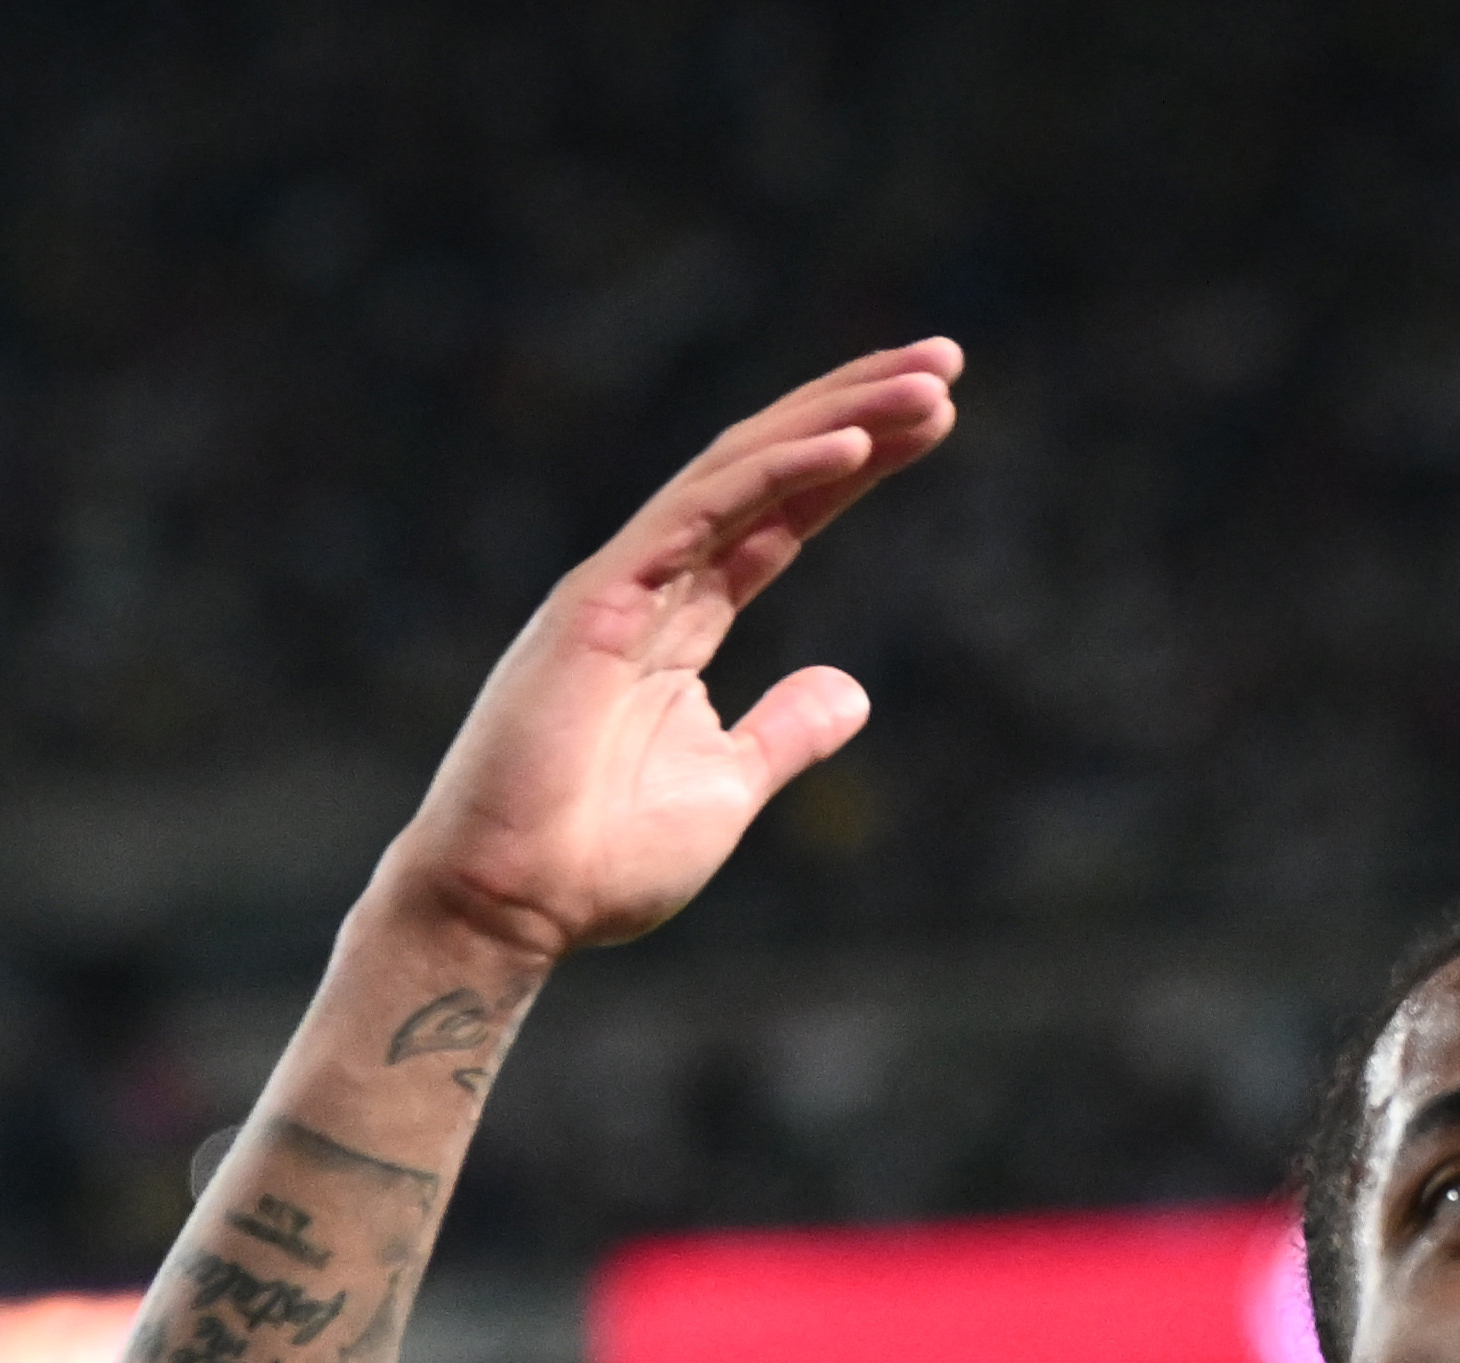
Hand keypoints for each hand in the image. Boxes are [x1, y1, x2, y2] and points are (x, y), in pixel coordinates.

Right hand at [367, 341, 958, 976]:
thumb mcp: (727, 791)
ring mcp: (623, 584)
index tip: (939, 417)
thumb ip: (787, 733)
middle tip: (950, 359)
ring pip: (742, 469)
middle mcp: (653, 585)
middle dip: (860, 409)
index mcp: (680, 624)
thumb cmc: (598, 864)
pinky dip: (778, 473)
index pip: (783, 516)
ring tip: (931, 380)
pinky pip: (701, 514)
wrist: (509, 906)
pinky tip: (853, 445)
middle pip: (770, 468)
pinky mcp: (598, 599)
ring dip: (838, 417)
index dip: (858, 463)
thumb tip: (852, 690)